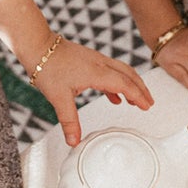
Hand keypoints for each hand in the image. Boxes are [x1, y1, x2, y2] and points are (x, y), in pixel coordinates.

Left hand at [28, 37, 152, 145]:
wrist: (37, 45)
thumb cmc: (48, 67)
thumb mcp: (58, 98)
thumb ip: (69, 121)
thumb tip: (74, 141)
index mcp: (97, 73)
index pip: (125, 84)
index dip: (138, 96)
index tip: (147, 106)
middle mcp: (100, 63)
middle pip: (129, 75)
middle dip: (141, 89)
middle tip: (149, 102)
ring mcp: (95, 59)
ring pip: (121, 71)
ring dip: (131, 84)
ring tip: (135, 101)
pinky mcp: (88, 59)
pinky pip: (109, 71)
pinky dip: (116, 84)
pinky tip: (114, 97)